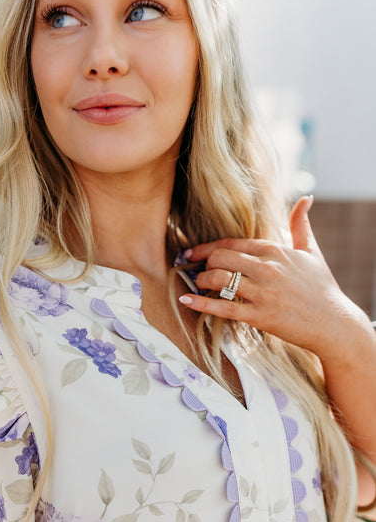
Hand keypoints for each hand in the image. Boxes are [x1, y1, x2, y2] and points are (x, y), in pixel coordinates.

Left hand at [178, 197, 358, 362]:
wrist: (333, 323)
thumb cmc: (322, 288)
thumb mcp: (312, 252)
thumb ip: (301, 225)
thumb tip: (305, 198)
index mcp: (275, 251)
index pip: (232, 243)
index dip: (207, 248)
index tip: (192, 253)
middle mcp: (267, 268)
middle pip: (220, 258)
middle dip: (203, 263)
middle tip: (196, 270)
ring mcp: (263, 292)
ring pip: (219, 279)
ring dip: (202, 281)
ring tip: (197, 285)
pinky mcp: (260, 316)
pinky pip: (224, 307)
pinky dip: (202, 303)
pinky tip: (187, 299)